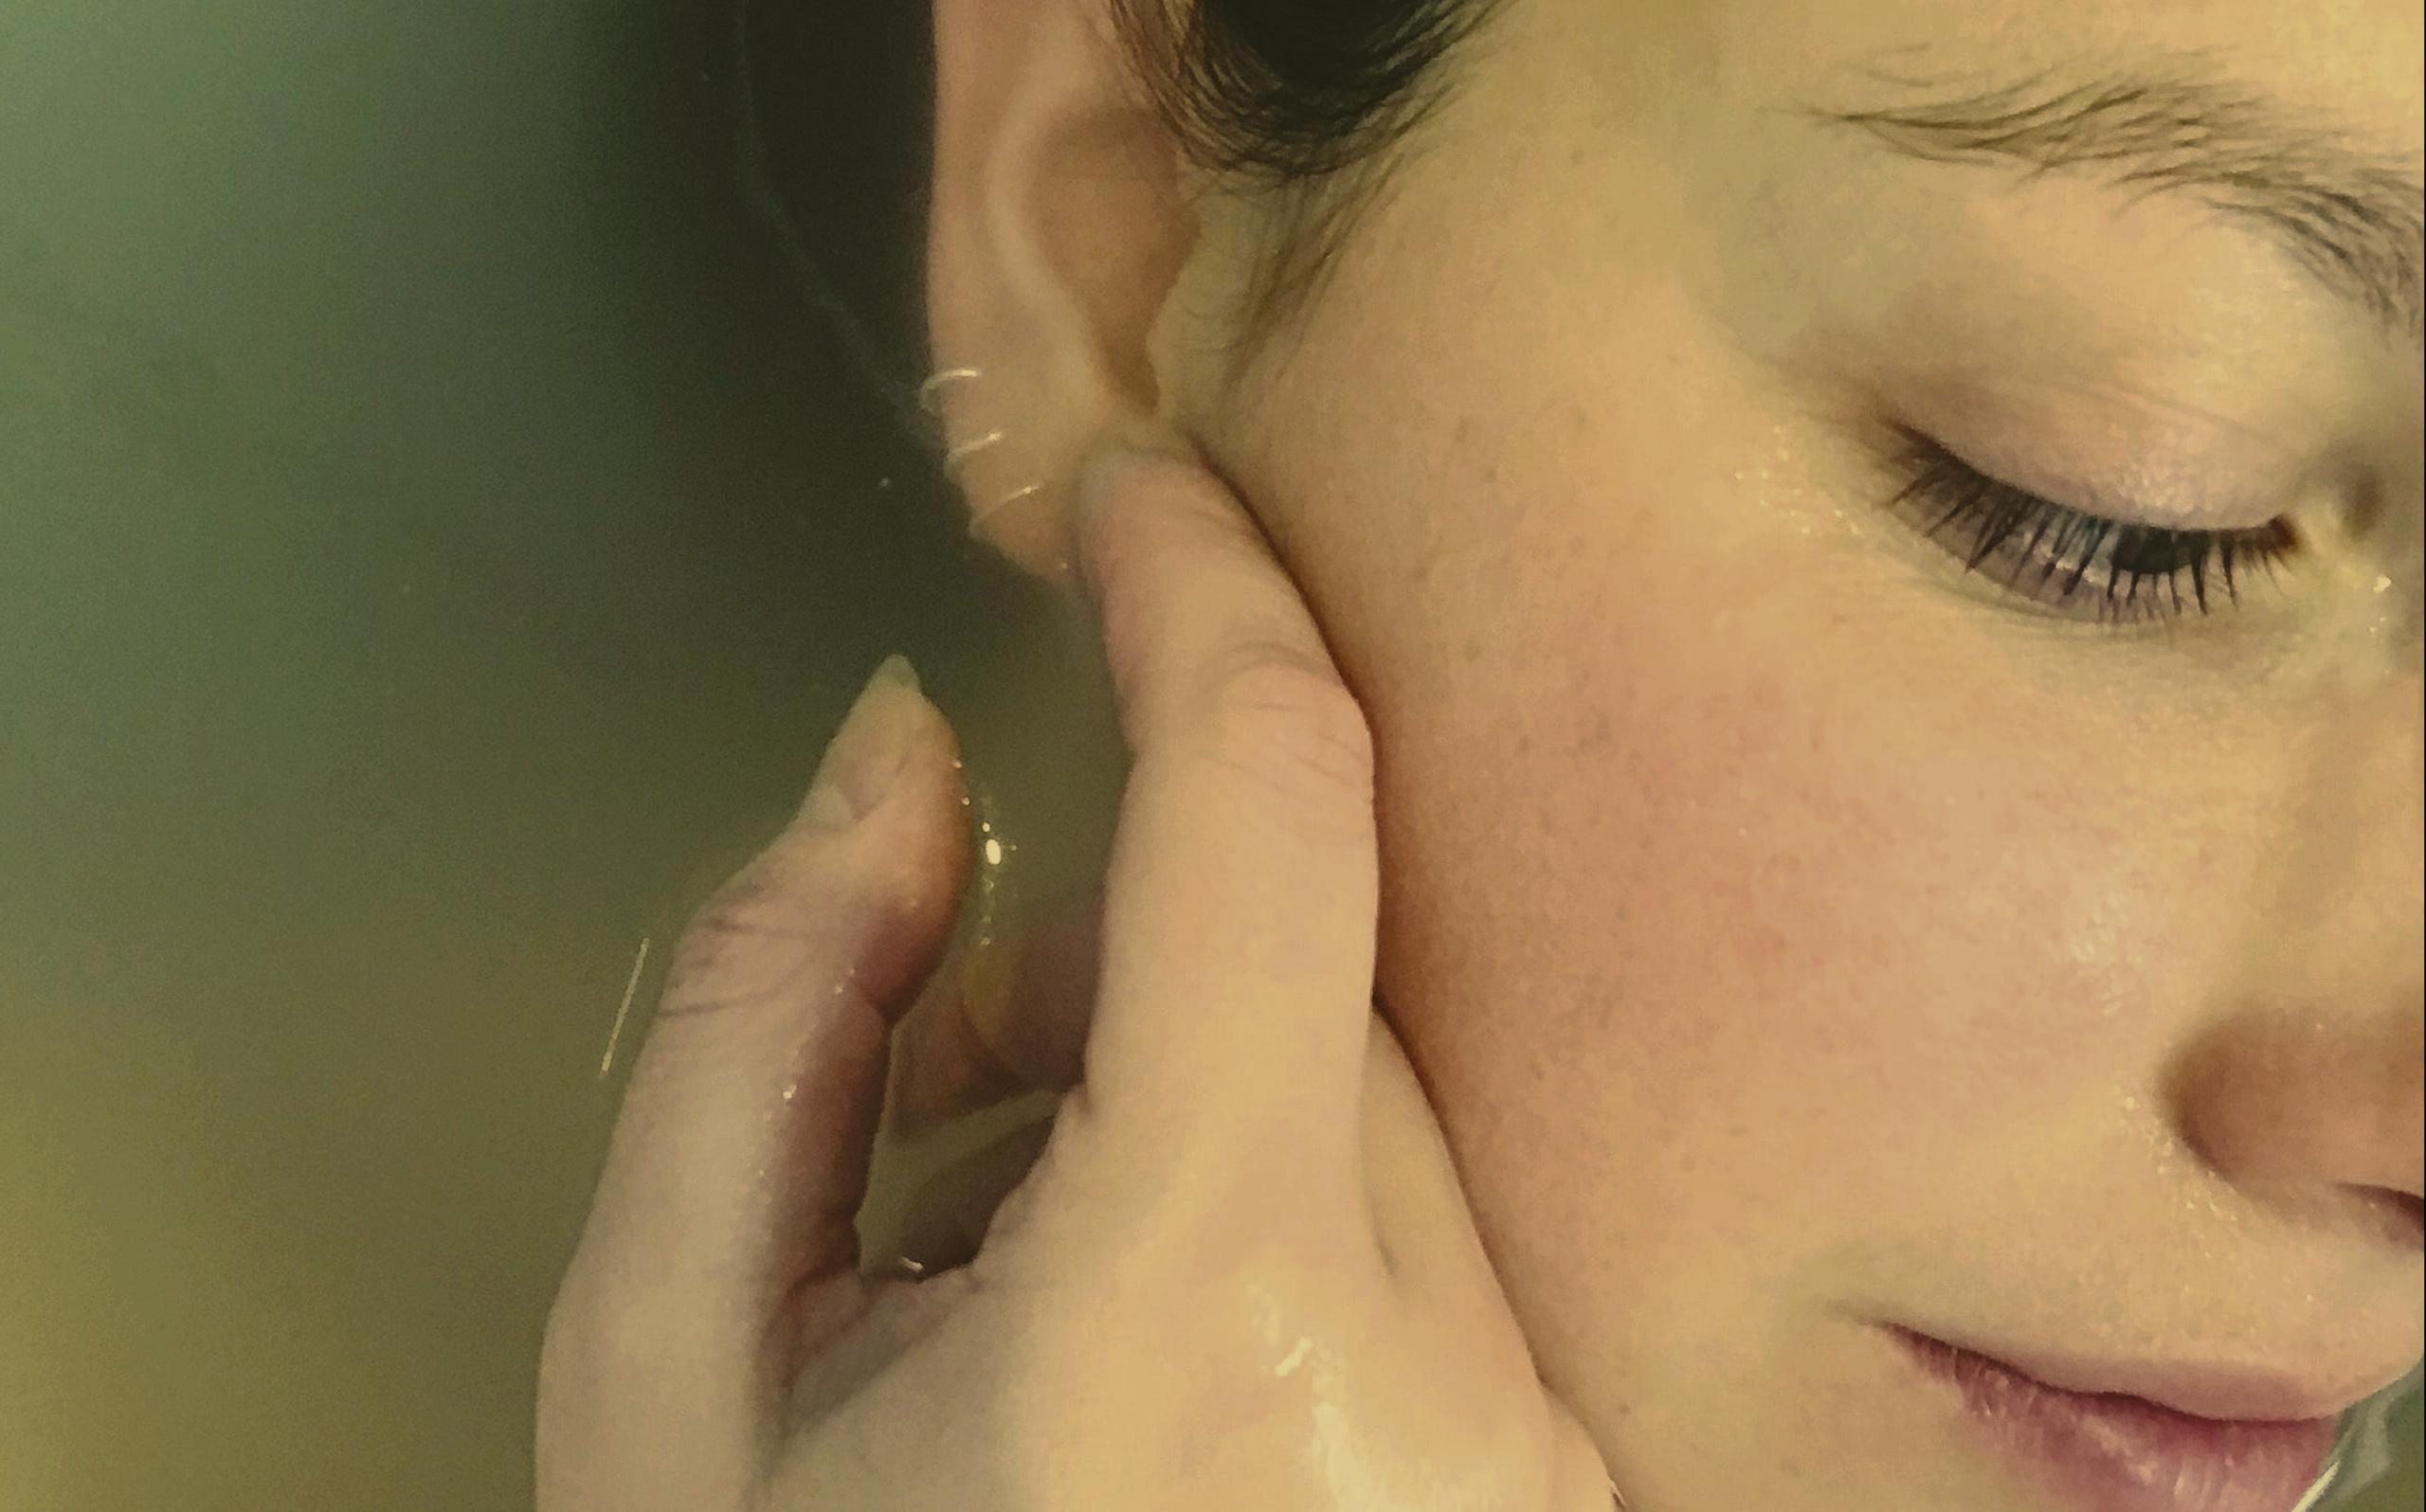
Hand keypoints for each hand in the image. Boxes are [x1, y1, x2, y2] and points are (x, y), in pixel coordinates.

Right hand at [536, 440, 1614, 1510]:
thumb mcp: (662, 1385)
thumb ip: (764, 1017)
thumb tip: (901, 759)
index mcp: (1207, 1320)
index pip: (1271, 806)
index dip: (1200, 593)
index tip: (1134, 496)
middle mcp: (1445, 1371)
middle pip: (1306, 960)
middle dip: (1121, 945)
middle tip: (945, 1096)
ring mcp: (1537, 1438)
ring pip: (1370, 1087)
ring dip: (1190, 1089)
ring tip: (1024, 1284)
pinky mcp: (1565, 1474)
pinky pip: (1431, 1215)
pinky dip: (1279, 1199)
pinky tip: (1148, 1351)